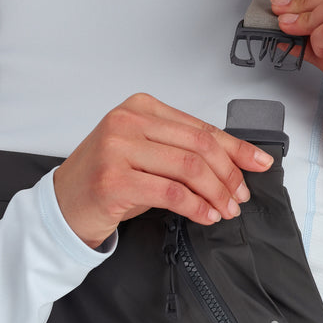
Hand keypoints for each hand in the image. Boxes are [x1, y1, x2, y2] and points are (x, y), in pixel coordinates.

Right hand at [53, 93, 273, 248]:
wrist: (63, 204)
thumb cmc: (109, 177)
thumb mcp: (148, 153)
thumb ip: (184, 149)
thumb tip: (236, 160)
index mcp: (141, 106)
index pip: (201, 127)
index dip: (236, 147)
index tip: (260, 163)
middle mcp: (128, 121)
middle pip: (199, 146)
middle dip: (229, 174)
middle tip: (240, 195)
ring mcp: (117, 148)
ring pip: (189, 168)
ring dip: (216, 193)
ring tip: (226, 209)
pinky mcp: (114, 179)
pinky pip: (171, 193)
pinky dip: (196, 206)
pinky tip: (206, 215)